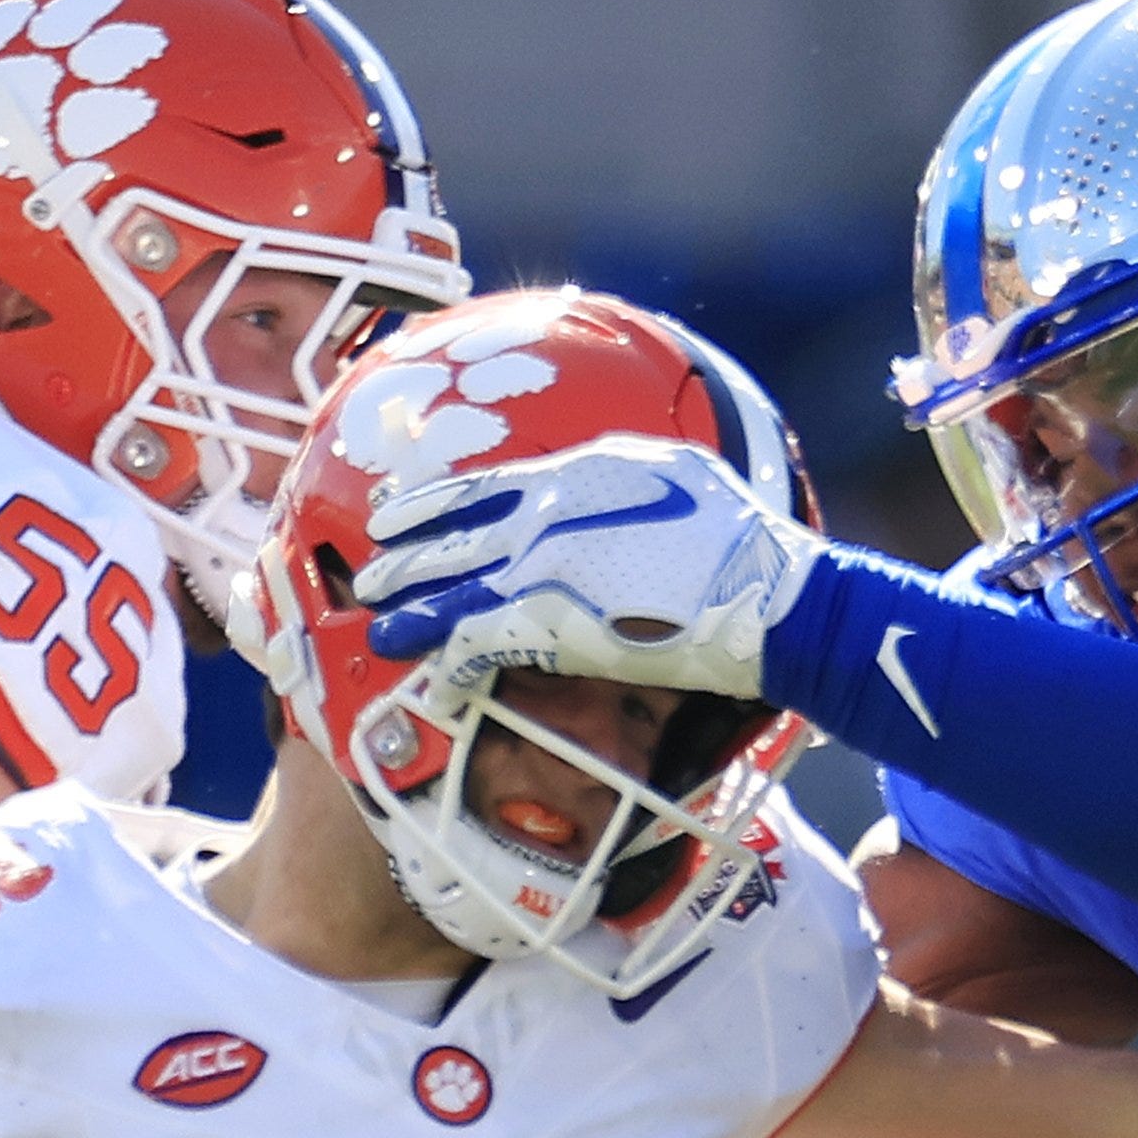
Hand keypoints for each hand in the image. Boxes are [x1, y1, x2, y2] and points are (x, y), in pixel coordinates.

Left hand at [353, 435, 807, 697]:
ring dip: (409, 606)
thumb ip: (625, 469)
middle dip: (405, 554)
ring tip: (377, 619)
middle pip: (453, 532)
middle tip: (369, 571)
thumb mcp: (679, 471)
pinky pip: (475, 640)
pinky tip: (429, 670)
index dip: (433, 503)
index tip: (398, 513)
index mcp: (577, 472)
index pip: (482, 488)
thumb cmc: (742, 540)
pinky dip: (447, 657)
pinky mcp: (548, 623)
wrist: (768, 598)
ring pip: (451, 585)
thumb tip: (602, 467)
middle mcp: (547, 513)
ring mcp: (542, 567)